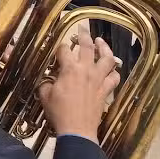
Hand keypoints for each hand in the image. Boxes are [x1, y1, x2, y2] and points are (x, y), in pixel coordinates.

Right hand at [38, 25, 119, 143]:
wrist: (77, 130)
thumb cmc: (59, 112)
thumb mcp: (45, 95)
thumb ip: (46, 83)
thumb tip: (49, 80)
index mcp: (69, 69)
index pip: (64, 50)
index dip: (60, 47)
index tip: (58, 48)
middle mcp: (86, 70)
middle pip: (87, 47)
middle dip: (84, 35)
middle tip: (83, 28)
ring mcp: (98, 80)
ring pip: (107, 58)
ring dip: (105, 48)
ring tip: (101, 42)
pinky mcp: (106, 91)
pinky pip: (114, 78)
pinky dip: (114, 72)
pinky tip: (112, 69)